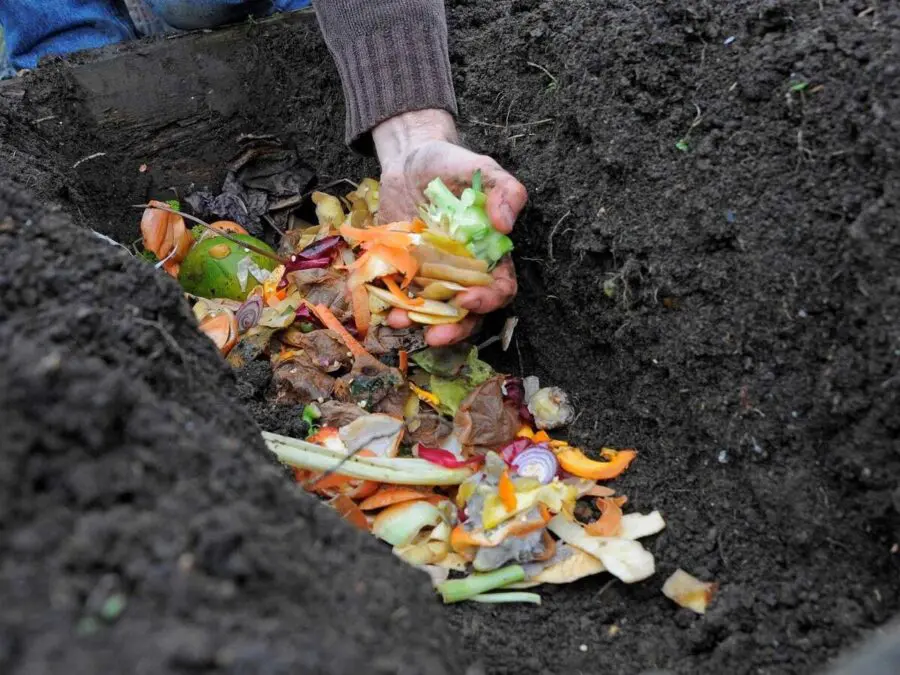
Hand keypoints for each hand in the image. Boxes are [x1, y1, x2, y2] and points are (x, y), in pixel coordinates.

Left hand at [373, 109, 526, 345]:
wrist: (408, 159)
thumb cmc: (450, 164)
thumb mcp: (480, 168)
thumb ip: (504, 190)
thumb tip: (505, 223)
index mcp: (489, 254)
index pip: (499, 288)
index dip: (488, 300)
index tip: (469, 299)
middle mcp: (462, 272)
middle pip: (467, 313)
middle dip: (454, 329)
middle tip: (435, 336)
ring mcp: (431, 275)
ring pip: (433, 311)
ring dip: (419, 322)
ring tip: (400, 321)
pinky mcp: (402, 272)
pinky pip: (401, 297)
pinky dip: (393, 306)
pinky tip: (384, 307)